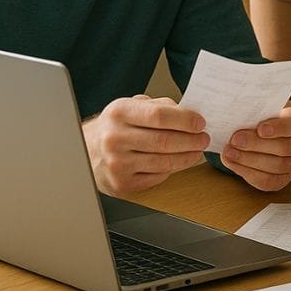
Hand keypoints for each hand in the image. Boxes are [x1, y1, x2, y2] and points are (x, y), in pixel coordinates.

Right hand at [82, 95, 208, 194]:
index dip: (186, 120)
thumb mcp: (133, 107)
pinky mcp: (122, 184)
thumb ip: (161, 107)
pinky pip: (157, 177)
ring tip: (197, 150)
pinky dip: (172, 169)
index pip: (159, 116)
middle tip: (204, 138)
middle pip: (165, 141)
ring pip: (164, 162)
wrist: (87, 151)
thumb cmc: (117, 126)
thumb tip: (191, 115)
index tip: (201, 123)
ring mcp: (117, 164)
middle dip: (192, 140)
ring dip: (188, 157)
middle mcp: (114, 138)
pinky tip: (178, 162)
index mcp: (119, 113)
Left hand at [221, 102, 290, 190]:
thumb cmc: (259, 116)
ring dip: (249, 160)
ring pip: (277, 166)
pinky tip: (232, 163)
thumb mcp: (260, 106)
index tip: (260, 129)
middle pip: (285, 148)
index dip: (278, 128)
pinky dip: (248, 173)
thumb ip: (253, 108)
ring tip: (229, 152)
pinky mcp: (284, 178)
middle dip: (257, 145)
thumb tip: (236, 114)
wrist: (261, 131)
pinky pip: (269, 181)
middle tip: (234, 140)